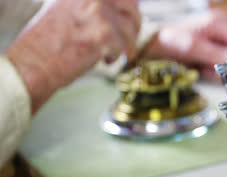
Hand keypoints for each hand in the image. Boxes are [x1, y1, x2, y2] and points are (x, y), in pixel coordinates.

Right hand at [7, 0, 140, 112]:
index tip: (130, 18)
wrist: (34, 63)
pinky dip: (117, 56)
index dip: (130, 6)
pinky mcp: (103, 35)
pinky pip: (123, 46)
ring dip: (129, 44)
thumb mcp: (66, 9)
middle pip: (131, 6)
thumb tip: (113, 9)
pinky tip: (106, 60)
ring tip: (119, 53)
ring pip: (131, 28)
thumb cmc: (46, 41)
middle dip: (135, 24)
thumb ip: (90, 5)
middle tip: (131, 38)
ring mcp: (99, 15)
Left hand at [142, 10, 226, 77]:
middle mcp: (220, 26)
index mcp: (217, 21)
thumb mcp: (193, 48)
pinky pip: (222, 57)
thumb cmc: (172, 42)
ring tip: (207, 70)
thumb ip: (214, 55)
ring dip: (222, 67)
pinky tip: (205, 68)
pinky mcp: (213, 44)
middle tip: (225, 76)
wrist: (158, 45)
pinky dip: (216, 66)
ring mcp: (217, 35)